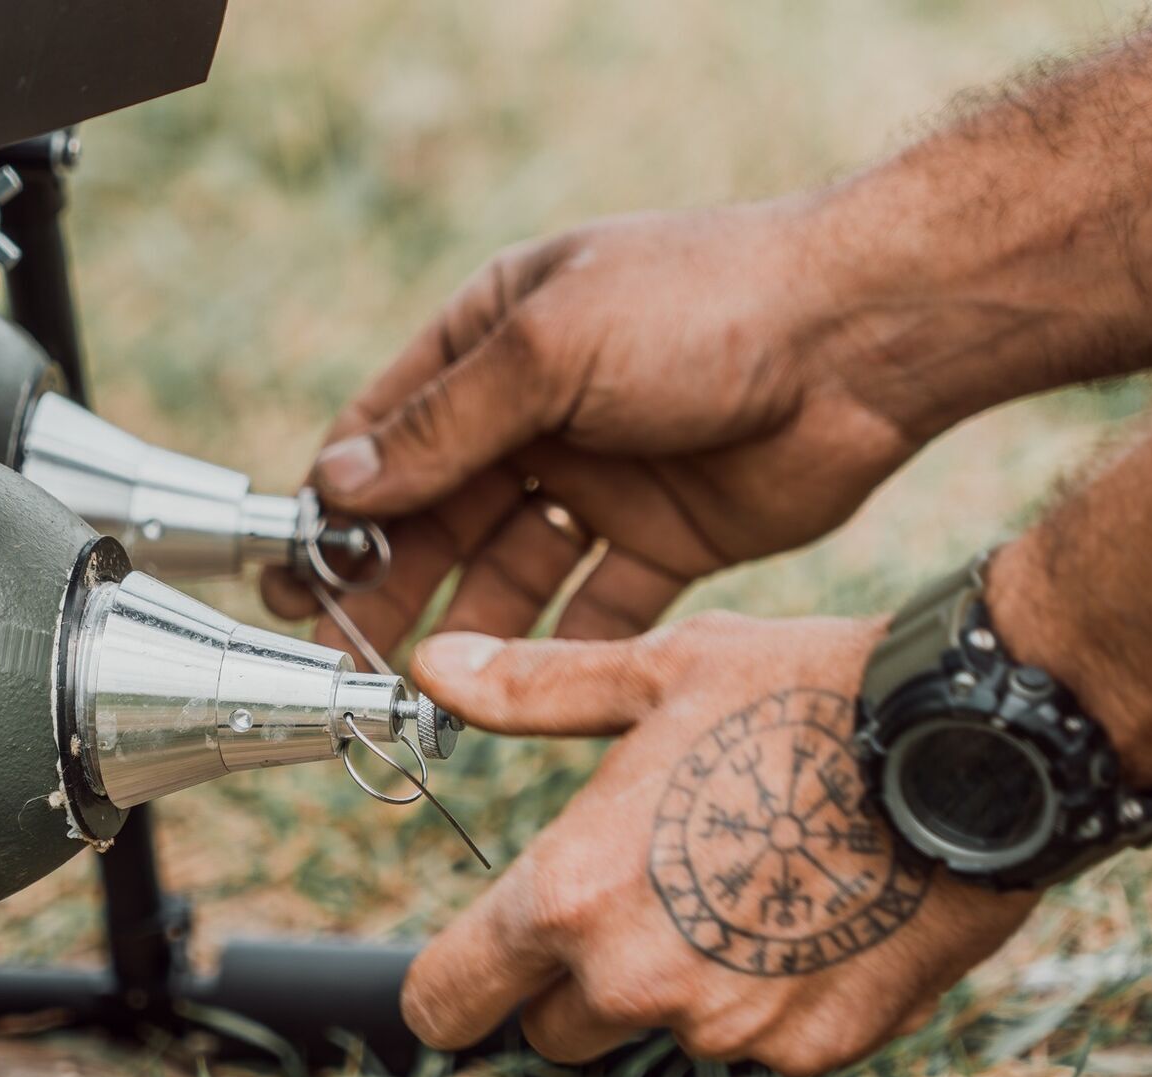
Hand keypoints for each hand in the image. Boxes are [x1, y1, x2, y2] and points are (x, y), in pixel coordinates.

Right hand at [263, 204, 934, 653]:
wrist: (863, 338)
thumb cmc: (702, 306)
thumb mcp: (550, 351)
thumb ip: (444, 426)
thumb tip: (338, 482)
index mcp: (496, 340)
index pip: (387, 432)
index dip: (334, 505)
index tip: (288, 578)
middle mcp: (540, 411)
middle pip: (440, 513)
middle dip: (385, 584)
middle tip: (338, 657)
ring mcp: (602, 476)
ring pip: (509, 569)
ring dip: (465, 625)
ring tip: (417, 689)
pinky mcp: (667, 536)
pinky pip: (598, 607)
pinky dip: (562, 649)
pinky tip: (521, 695)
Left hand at [399, 614, 1040, 1075]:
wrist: (975, 748)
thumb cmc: (809, 690)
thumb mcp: (660, 670)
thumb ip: (534, 689)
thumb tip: (433, 665)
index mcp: (573, 893)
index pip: (448, 1001)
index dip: (448, 991)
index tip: (465, 976)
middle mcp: (637, 980)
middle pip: (554, 1031)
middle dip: (576, 980)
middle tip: (644, 888)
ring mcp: (731, 1027)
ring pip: (664, 1032)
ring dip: (682, 983)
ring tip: (752, 876)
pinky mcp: (816, 1051)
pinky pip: (760, 1041)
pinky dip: (773, 995)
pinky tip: (818, 909)